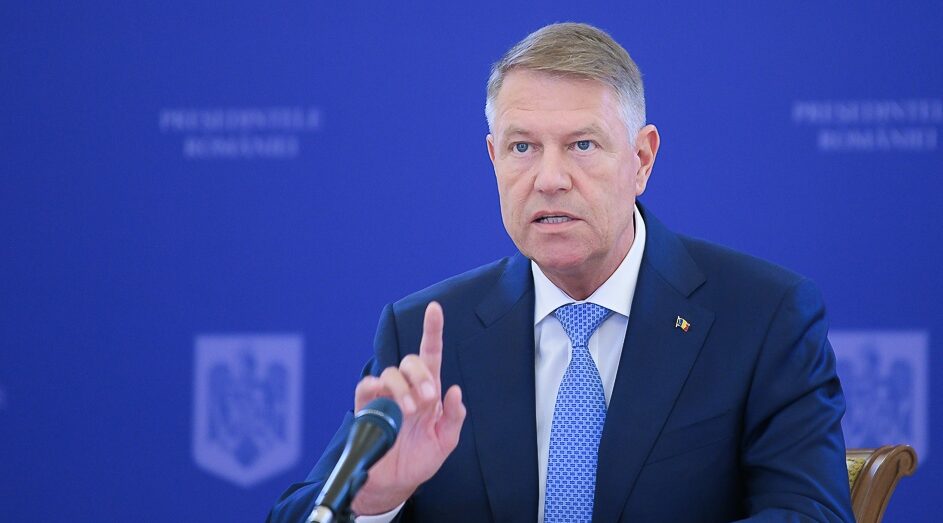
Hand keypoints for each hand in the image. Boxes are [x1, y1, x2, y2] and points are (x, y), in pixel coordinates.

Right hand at [350, 301, 466, 515]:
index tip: (435, 308)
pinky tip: (385, 402)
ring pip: (390, 372)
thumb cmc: (420, 459)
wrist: (395, 483)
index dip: (432, 330)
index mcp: (428, 392)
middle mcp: (407, 389)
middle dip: (421, 375)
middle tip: (428, 399)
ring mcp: (386, 396)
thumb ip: (454, 417)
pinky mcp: (367, 407)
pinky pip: (366, 386)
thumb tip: (454, 390)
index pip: (431, 354)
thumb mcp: (446, 441)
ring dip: (402, 388)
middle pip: (411, 361)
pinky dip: (376, 388)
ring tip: (410, 411)